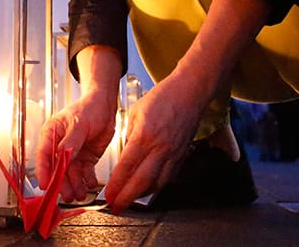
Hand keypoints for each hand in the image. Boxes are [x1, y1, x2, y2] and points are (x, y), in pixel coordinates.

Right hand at [35, 90, 116, 202]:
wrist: (105, 106)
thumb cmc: (89, 107)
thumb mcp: (78, 123)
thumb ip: (71, 141)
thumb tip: (63, 156)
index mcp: (52, 134)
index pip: (44, 156)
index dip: (43, 171)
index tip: (45, 185)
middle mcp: (60, 146)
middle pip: (57, 169)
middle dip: (62, 183)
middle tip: (67, 194)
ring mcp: (73, 153)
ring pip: (71, 174)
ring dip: (75, 185)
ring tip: (80, 193)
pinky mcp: (86, 158)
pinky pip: (85, 172)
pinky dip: (87, 179)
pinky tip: (90, 183)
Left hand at [102, 72, 204, 213]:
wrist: (190, 92)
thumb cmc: (163, 97)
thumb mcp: (135, 112)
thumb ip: (128, 136)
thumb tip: (124, 156)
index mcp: (145, 134)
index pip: (127, 167)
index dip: (116, 185)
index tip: (108, 196)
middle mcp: (161, 147)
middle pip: (142, 181)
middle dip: (126, 198)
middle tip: (116, 206)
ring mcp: (174, 153)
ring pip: (156, 184)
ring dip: (141, 195)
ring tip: (129, 200)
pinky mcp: (182, 155)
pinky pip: (168, 178)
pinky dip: (156, 187)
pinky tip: (147, 188)